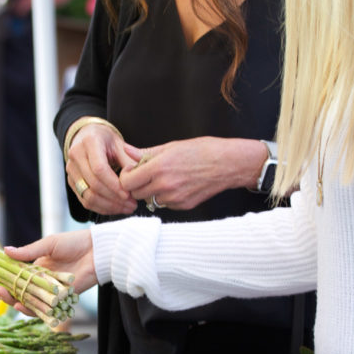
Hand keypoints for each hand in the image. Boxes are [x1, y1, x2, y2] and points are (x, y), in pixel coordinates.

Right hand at [0, 230, 96, 313]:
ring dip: (12, 300)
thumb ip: (28, 251)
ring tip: (0, 293)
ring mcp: (49, 292)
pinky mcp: (60, 300)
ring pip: (27, 302)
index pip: (13, 277)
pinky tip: (19, 304)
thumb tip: (4, 250)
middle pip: (17, 291)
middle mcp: (40, 282)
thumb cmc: (74, 243)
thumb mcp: (48, 244)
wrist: (97, 251)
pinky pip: (43, 309)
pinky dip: (30, 309)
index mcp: (36, 268)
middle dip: (1, 291)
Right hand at [66, 123, 137, 215]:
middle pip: (94, 184)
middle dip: (114, 198)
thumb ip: (128, 161)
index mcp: (90, 142)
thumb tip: (138, 180)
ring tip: (126, 208)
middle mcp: (76, 155)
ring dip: (109, 206)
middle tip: (132, 204)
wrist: (87, 136)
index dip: (114, 185)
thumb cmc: (106, 140)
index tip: (128, 194)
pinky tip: (115, 208)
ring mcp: (71, 170)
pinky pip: (84, 200)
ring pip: (88, 195)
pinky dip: (101, 207)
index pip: (99, 169)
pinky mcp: (71, 181)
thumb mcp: (120, 145)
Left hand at [120, 136, 267, 210]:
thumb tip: (125, 149)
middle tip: (145, 175)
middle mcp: (165, 185)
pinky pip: (165, 204)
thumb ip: (145, 153)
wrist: (228, 164)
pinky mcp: (184, 206)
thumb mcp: (170, 147)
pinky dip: (166, 197)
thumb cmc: (201, 150)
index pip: (127, 181)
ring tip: (163, 179)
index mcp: (159, 167)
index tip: (132, 171)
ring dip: (151, 192)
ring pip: (150, 200)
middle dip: (137, 185)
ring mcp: (175, 198)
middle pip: (136, 193)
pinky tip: (177, 185)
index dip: (126, 176)